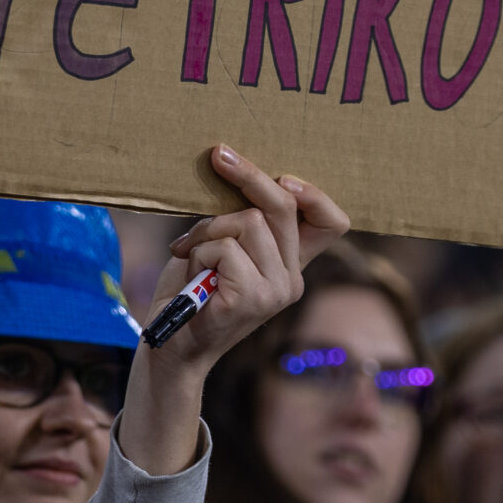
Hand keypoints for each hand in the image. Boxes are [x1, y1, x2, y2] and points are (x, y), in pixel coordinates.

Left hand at [150, 146, 347, 367]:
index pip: (332, 224)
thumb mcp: (222, 247)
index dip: (316, 195)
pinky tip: (191, 275)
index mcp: (290, 264)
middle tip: (218, 155)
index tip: (284, 176)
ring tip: (190, 252)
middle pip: (284, 206)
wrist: (171, 347)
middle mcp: (292, 279)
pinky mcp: (253, 297)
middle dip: (248, 174)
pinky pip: (225, 246)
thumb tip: (235, 167)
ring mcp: (276, 290)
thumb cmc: (190, 291)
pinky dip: (198, 251)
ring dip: (207, 230)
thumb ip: (241, 222)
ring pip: (247, 221)